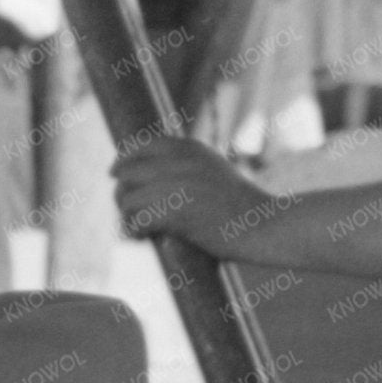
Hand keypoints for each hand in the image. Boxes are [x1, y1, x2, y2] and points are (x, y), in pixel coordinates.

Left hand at [112, 134, 266, 244]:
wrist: (264, 224)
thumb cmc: (238, 206)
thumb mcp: (211, 170)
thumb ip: (183, 165)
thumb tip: (143, 171)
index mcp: (188, 147)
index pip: (139, 146)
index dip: (123, 163)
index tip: (117, 176)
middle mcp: (179, 161)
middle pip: (125, 173)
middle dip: (123, 194)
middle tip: (132, 213)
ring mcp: (177, 184)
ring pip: (125, 198)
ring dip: (127, 216)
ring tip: (139, 229)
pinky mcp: (176, 211)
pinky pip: (135, 219)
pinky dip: (134, 230)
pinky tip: (144, 236)